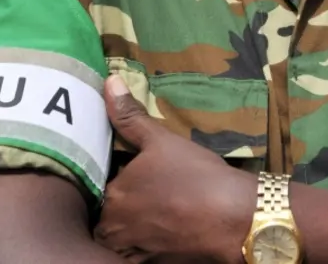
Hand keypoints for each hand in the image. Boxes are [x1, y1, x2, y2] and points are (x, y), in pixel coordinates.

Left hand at [94, 76, 255, 263]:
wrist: (230, 217)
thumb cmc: (194, 174)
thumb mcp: (161, 139)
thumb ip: (130, 115)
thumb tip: (108, 82)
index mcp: (112, 195)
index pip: (96, 186)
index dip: (110, 177)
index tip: (126, 170)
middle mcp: (114, 227)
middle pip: (104, 216)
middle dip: (115, 205)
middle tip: (139, 190)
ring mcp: (132, 249)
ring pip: (116, 239)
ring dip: (123, 228)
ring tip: (147, 211)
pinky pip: (132, 257)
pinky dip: (136, 248)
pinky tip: (155, 232)